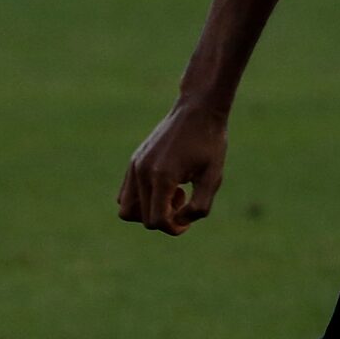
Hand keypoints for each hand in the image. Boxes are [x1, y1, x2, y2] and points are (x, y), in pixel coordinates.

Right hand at [117, 100, 227, 233]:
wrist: (198, 110)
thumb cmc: (210, 143)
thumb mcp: (213, 177)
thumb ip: (199, 206)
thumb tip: (179, 222)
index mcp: (162, 177)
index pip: (157, 221)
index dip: (175, 228)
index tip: (190, 218)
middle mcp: (142, 172)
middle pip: (142, 220)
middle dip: (165, 219)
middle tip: (184, 200)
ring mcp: (134, 166)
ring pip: (126, 209)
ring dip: (149, 211)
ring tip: (172, 194)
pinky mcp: (134, 161)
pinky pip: (125, 194)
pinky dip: (142, 199)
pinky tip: (165, 184)